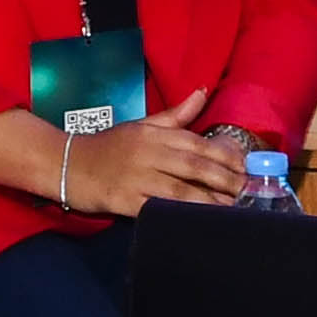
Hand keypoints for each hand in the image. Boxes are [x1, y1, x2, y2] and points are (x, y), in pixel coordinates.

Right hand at [64, 83, 255, 218]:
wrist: (66, 164)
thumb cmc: (108, 147)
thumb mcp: (141, 125)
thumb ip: (175, 115)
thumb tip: (202, 92)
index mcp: (155, 134)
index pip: (198, 143)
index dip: (227, 156)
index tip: (249, 168)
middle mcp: (149, 152)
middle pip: (195, 166)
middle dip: (226, 180)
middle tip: (250, 192)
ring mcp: (137, 177)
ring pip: (181, 189)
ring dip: (210, 201)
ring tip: (234, 209)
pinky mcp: (125, 201)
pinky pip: (158, 209)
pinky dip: (180, 216)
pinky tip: (198, 223)